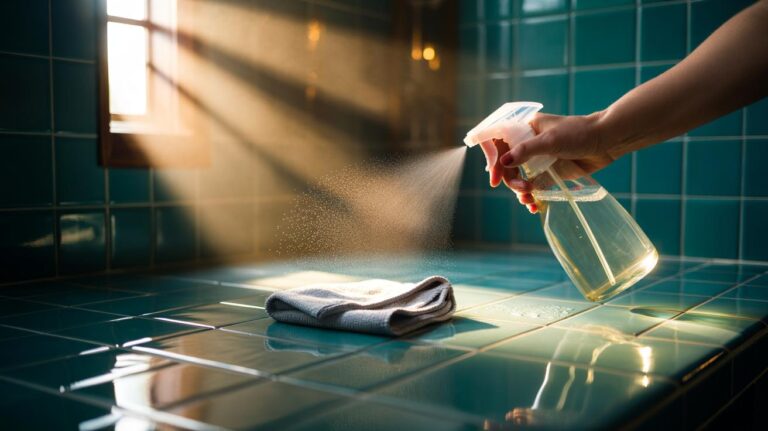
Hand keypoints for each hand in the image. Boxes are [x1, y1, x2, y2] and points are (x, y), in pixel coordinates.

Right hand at [483, 112, 615, 212]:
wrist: (607, 141)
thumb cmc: (580, 133)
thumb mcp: (551, 140)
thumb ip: (526, 151)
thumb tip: (503, 162)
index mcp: (525, 129)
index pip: (499, 143)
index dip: (493, 159)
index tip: (494, 177)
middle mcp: (528, 144)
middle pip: (507, 165)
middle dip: (511, 180)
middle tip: (523, 190)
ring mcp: (538, 159)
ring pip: (518, 178)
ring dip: (520, 191)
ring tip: (529, 200)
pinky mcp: (549, 172)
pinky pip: (533, 186)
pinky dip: (531, 197)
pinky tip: (534, 206)